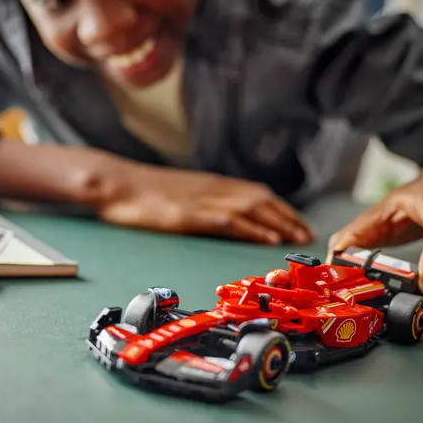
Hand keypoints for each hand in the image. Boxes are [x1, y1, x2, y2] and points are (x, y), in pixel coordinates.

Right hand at [97, 164, 314, 244]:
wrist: (114, 182)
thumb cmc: (139, 191)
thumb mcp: (176, 193)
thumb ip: (198, 200)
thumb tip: (216, 215)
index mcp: (210, 183)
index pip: (256, 191)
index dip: (281, 207)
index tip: (298, 222)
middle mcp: (212, 188)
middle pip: (262, 199)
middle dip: (288, 217)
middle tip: (308, 235)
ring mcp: (202, 200)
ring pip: (252, 208)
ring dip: (279, 223)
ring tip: (298, 239)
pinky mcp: (189, 215)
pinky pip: (229, 221)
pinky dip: (252, 229)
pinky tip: (267, 239)